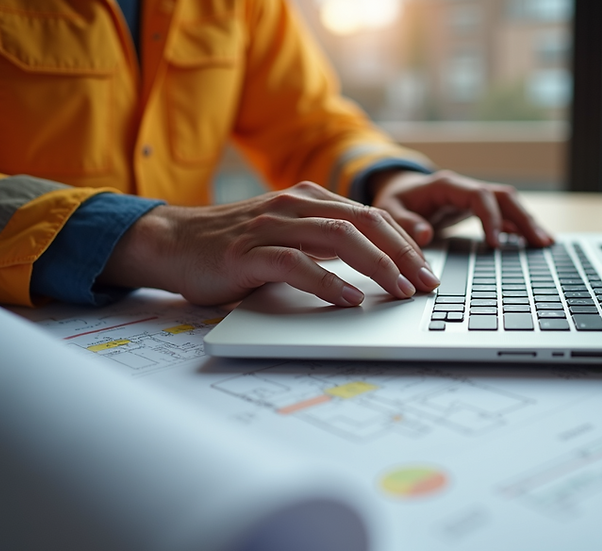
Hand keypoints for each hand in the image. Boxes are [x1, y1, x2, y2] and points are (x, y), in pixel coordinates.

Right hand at [98, 182, 440, 305]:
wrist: (173, 242)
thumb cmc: (235, 246)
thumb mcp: (289, 236)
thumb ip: (326, 242)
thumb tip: (376, 265)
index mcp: (309, 199)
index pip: (372, 216)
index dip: (406, 242)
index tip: (428, 270)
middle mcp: (295, 205)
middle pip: (365, 223)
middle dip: (403, 253)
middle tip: (426, 283)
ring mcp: (271, 226)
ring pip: (338, 238)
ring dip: (377, 266)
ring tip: (400, 291)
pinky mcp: (248, 252)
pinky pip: (296, 263)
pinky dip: (327, 282)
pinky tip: (349, 299)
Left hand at [370, 170, 553, 247]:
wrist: (398, 192)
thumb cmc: (393, 201)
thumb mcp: (388, 211)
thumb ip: (404, 223)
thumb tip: (424, 235)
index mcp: (446, 185)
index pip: (478, 196)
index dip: (490, 218)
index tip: (496, 243)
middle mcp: (465, 188)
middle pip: (503, 197)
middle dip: (523, 218)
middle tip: (540, 242)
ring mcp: (473, 198)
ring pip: (508, 204)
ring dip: (527, 221)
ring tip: (546, 243)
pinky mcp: (477, 209)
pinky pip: (504, 214)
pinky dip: (518, 227)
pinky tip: (532, 242)